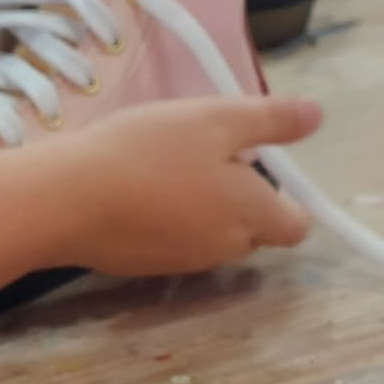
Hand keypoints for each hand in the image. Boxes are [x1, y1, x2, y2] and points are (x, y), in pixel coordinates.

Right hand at [28, 95, 321, 275]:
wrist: (64, 200)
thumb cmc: (147, 151)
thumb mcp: (214, 119)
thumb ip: (271, 119)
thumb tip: (319, 116)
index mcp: (252, 216)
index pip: (296, 226)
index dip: (288, 197)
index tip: (260, 161)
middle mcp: (226, 249)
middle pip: (254, 228)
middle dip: (241, 196)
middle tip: (203, 151)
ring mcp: (184, 263)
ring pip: (213, 233)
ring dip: (203, 205)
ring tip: (164, 163)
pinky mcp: (146, 266)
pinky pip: (175, 240)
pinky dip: (168, 218)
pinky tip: (136, 187)